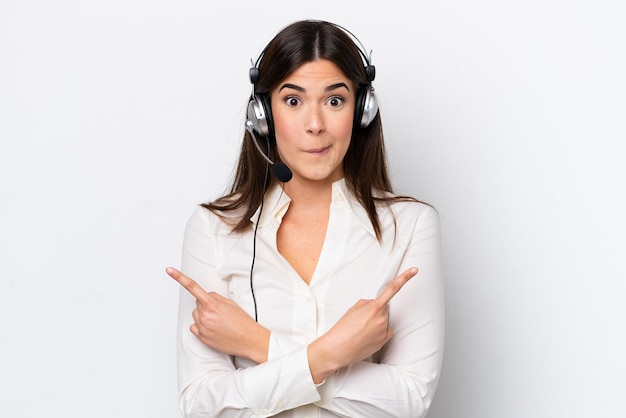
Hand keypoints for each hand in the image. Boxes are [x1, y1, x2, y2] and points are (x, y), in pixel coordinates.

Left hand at [166, 267, 269, 363]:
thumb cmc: (243, 322)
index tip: (169, 270)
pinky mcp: (202, 338)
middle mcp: (204, 315)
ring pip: (196, 315)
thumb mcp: (231, 303)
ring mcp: (202, 328)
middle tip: (220, 311)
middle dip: (206, 304)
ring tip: (219, 322)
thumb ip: (215, 297)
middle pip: (197, 303)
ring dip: (204, 316)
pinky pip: (194, 327)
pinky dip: (201, 326)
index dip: (179, 277)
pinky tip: (213, 329)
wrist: (249, 340)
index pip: (192, 287)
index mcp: (212, 304)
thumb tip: (206, 296)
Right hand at [307, 267, 417, 382]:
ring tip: (361, 330)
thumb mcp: (353, 309)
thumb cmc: (343, 329)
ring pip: (383, 321)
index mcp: (374, 307)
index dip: (404, 278)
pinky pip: (384, 332)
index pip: (392, 289)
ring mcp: (384, 331)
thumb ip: (367, 303)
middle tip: (361, 319)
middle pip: (384, 308)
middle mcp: (382, 319)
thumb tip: (375, 304)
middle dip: (375, 310)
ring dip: (375, 322)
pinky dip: (378, 332)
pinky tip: (366, 337)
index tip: (414, 270)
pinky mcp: (384, 341)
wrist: (338, 349)